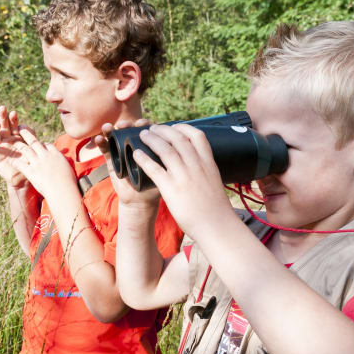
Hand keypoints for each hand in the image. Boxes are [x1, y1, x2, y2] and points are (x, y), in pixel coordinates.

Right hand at [0, 106, 29, 187]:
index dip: (13, 118)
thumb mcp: (32, 149)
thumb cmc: (29, 163)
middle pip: (3, 125)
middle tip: (2, 108)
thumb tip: (26, 127)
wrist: (24, 178)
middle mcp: (7, 138)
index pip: (14, 124)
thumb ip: (31, 137)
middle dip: (2, 116)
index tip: (14, 113)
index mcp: (17, 136)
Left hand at [8, 128, 78, 199]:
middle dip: (26, 134)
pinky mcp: (31, 172)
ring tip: (12, 141)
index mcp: (55, 154)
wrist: (63, 191)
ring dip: (18, 145)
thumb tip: (64, 165)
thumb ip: (63, 164)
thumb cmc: (68, 183)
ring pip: (25, 150)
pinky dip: (15, 162)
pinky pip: (20, 164)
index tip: (38, 144)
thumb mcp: (68, 169)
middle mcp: (45, 155)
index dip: (41, 144)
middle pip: (34, 141)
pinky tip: (11, 161)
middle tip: (20, 128)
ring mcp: (37, 163)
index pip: (46, 145)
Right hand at [94, 119, 160, 209]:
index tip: (141, 123)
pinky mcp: (111, 158)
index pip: (147, 130)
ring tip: (108, 128)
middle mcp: (135, 145)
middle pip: (130, 129)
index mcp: (148, 146)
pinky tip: (98, 138)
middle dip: (127, 124)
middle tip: (124, 125)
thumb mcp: (162, 174)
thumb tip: (172, 152)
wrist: (138, 200)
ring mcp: (122, 151)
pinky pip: (105, 148)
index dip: (144, 124)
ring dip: (111, 129)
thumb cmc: (153, 186)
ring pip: (116, 136)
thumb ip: (166, 164)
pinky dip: (101, 142)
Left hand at [131, 123, 233, 237]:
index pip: (198, 136)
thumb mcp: (214, 182)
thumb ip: (205, 172)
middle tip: (153, 128)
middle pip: (178, 139)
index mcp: (208, 163)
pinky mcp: (172, 189)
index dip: (184, 128)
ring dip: (152, 139)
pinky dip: (144, 159)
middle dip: (164, 130)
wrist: (217, 226)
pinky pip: (154, 169)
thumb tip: (198, 168)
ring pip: (165, 149)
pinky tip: (136, 154)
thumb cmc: (216, 209)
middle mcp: (197, 166)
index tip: (175, 126)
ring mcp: (184, 176)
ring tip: (143, 135)